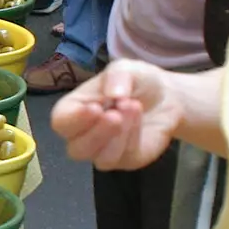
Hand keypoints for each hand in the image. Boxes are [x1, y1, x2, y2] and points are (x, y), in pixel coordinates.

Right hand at [51, 59, 183, 169]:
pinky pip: (125, 158)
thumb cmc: (137, 82)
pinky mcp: (127, 160)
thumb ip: (118, 76)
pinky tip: (139, 119)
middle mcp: (84, 135)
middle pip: (76, 149)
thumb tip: (113, 94)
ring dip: (118, 136)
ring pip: (101, 159)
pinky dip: (133, 138)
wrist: (167, 97)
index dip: (74, 119)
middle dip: (97, 134)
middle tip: (116, 114)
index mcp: (74, 111)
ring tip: (133, 108)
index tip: (94, 107)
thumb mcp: (127, 68)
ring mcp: (104, 151)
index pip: (61, 122)